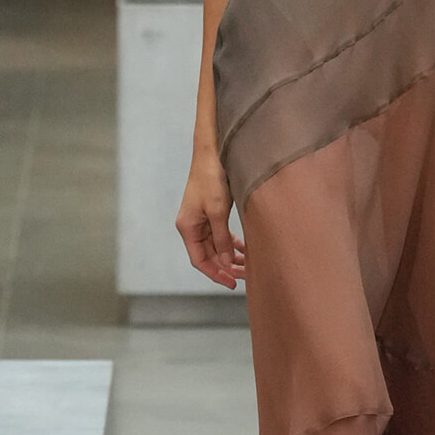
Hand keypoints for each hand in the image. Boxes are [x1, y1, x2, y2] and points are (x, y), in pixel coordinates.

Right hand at [175, 152, 245, 288]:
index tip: (233, 283)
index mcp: (187, 227)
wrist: (213, 151)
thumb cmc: (212, 178)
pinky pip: (220, 234)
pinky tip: (244, 249)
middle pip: (208, 255)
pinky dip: (231, 243)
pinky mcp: (211, 211)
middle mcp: (192, 225)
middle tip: (246, 277)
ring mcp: (201, 218)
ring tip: (247, 266)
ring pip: (215, 246)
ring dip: (230, 256)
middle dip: (225, 267)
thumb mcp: (218, 211)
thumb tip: (225, 262)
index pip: (199, 260)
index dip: (215, 274)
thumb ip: (221, 239)